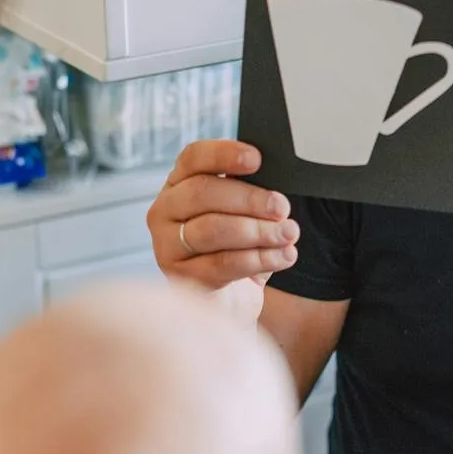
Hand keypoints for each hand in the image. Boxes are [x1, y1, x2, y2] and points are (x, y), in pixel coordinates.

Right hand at [148, 141, 299, 291]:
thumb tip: (275, 190)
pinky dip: (259, 258)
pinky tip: (282, 256)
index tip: (256, 160)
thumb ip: (251, 193)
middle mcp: (165, 210)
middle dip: (249, 199)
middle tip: (282, 208)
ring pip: (212, 229)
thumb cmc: (237, 247)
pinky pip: (222, 264)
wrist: (230, 299)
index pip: (194, 158)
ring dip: (258, 231)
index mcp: (179, 183)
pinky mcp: (181, 277)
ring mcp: (167, 245)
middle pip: (202, 192)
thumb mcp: (243, 213)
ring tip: (287, 234)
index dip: (224, 155)